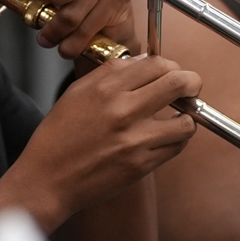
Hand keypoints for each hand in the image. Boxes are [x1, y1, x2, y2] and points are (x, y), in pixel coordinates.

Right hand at [13, 55, 200, 225]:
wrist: (47, 178)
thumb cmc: (58, 136)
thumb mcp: (78, 92)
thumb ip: (112, 73)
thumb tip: (143, 62)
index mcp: (106, 87)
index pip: (157, 63)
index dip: (171, 65)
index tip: (173, 72)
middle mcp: (123, 110)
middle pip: (179, 83)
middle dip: (192, 83)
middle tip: (190, 88)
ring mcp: (135, 139)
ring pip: (186, 121)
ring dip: (186, 117)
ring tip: (178, 118)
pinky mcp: (141, 165)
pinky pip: (176, 147)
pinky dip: (175, 141)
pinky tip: (164, 138)